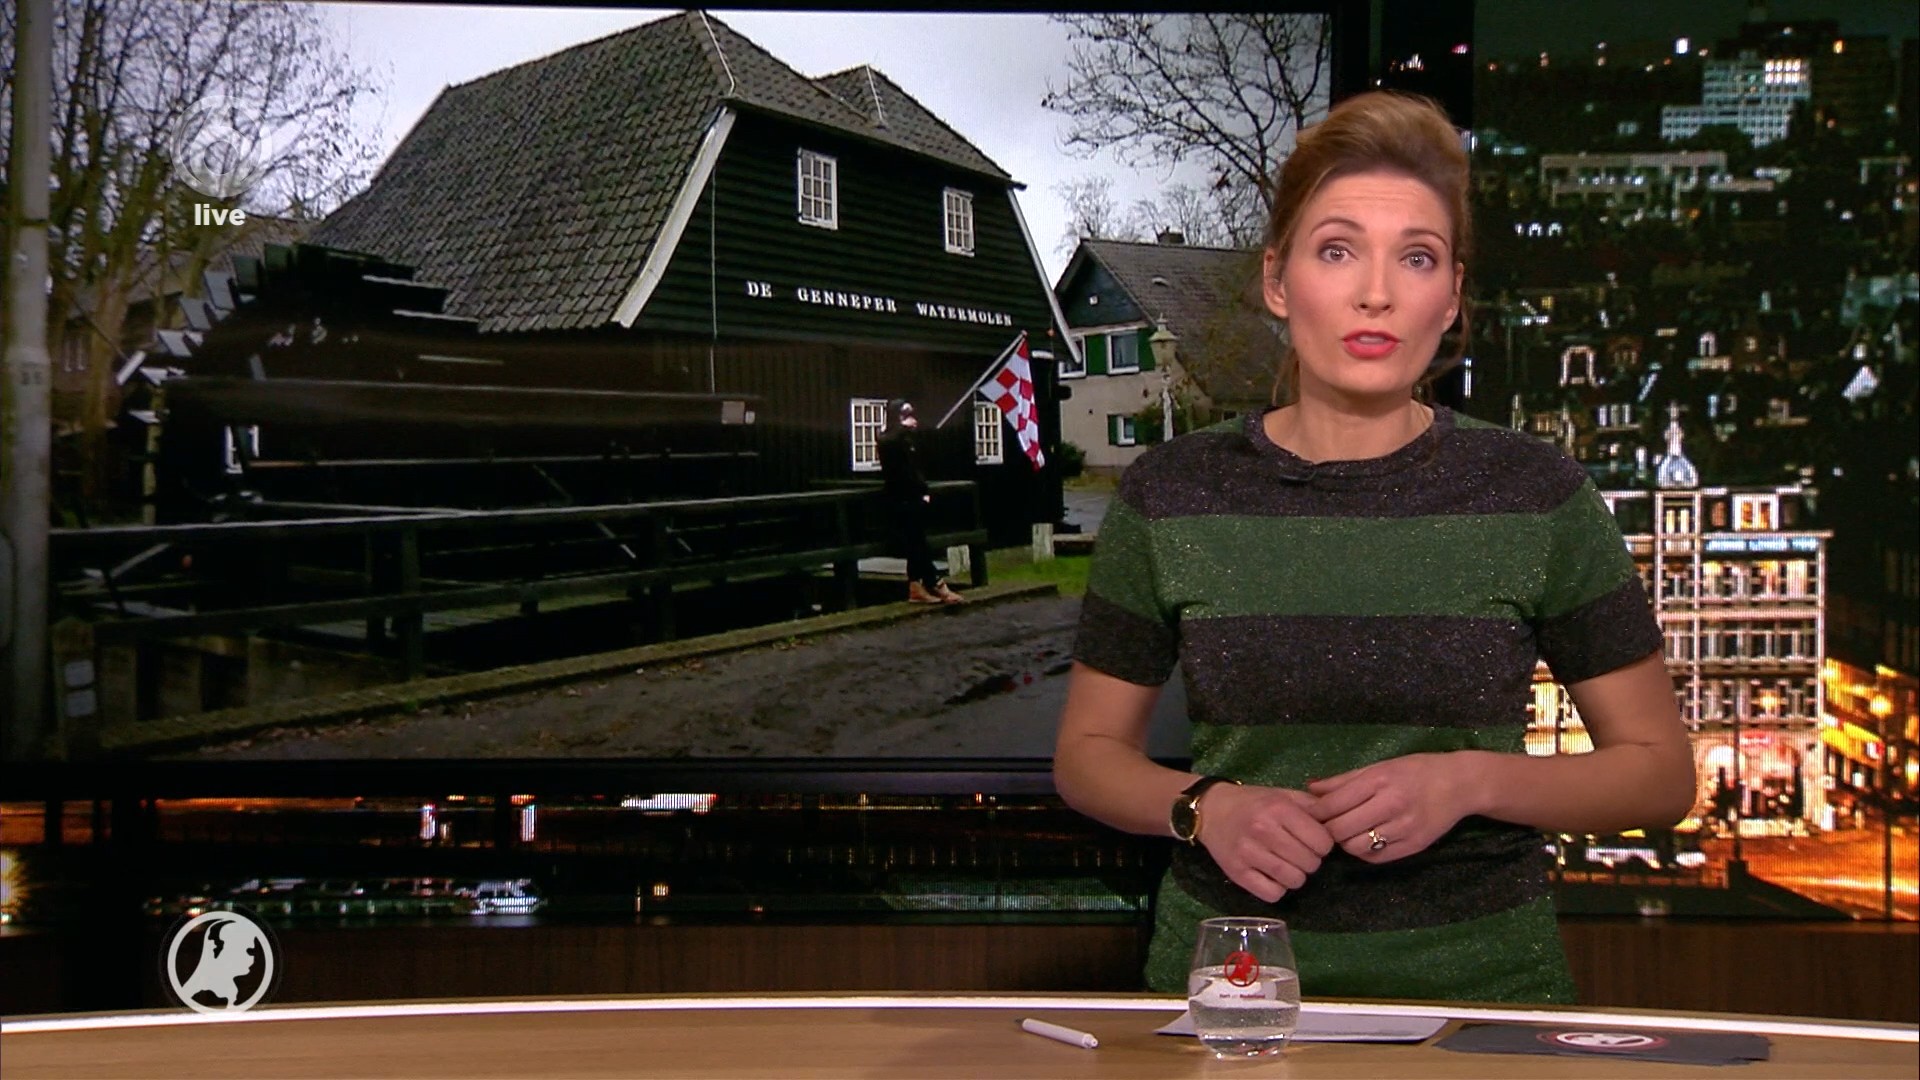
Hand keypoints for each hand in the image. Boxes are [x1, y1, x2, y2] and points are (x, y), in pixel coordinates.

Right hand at [1197, 784, 1335, 902]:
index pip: (1323, 842)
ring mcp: (1249, 853)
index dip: (1323, 844)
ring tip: (1285, 864)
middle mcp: (1264, 830)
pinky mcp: (1237, 873)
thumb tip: (1341, 823)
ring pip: (1294, 881)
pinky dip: (1277, 889)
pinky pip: (1273, 894)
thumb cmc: (1253, 802)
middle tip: (1298, 853)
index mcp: (1279, 809)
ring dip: (1295, 876)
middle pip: (1311, 863)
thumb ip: (1313, 807)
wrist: (1211, 809)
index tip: (1313, 841)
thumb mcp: (1283, 795)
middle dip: (1310, 860)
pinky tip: (1271, 876)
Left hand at [1306, 752, 1479, 863]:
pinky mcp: (1415, 846)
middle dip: (1328, 830)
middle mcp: (1391, 804)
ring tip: (1348, 833)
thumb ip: (1343, 780)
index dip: (1316, 812)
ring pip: (1356, 847)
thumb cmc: (1417, 770)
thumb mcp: (1380, 766)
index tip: (1312, 814)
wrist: (1460, 784)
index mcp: (1379, 779)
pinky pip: (1376, 858)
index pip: (1333, 804)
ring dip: (1345, 843)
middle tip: (1327, 826)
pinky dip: (1364, 852)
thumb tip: (1310, 789)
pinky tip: (1366, 841)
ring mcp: (1404, 827)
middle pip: (1340, 829)